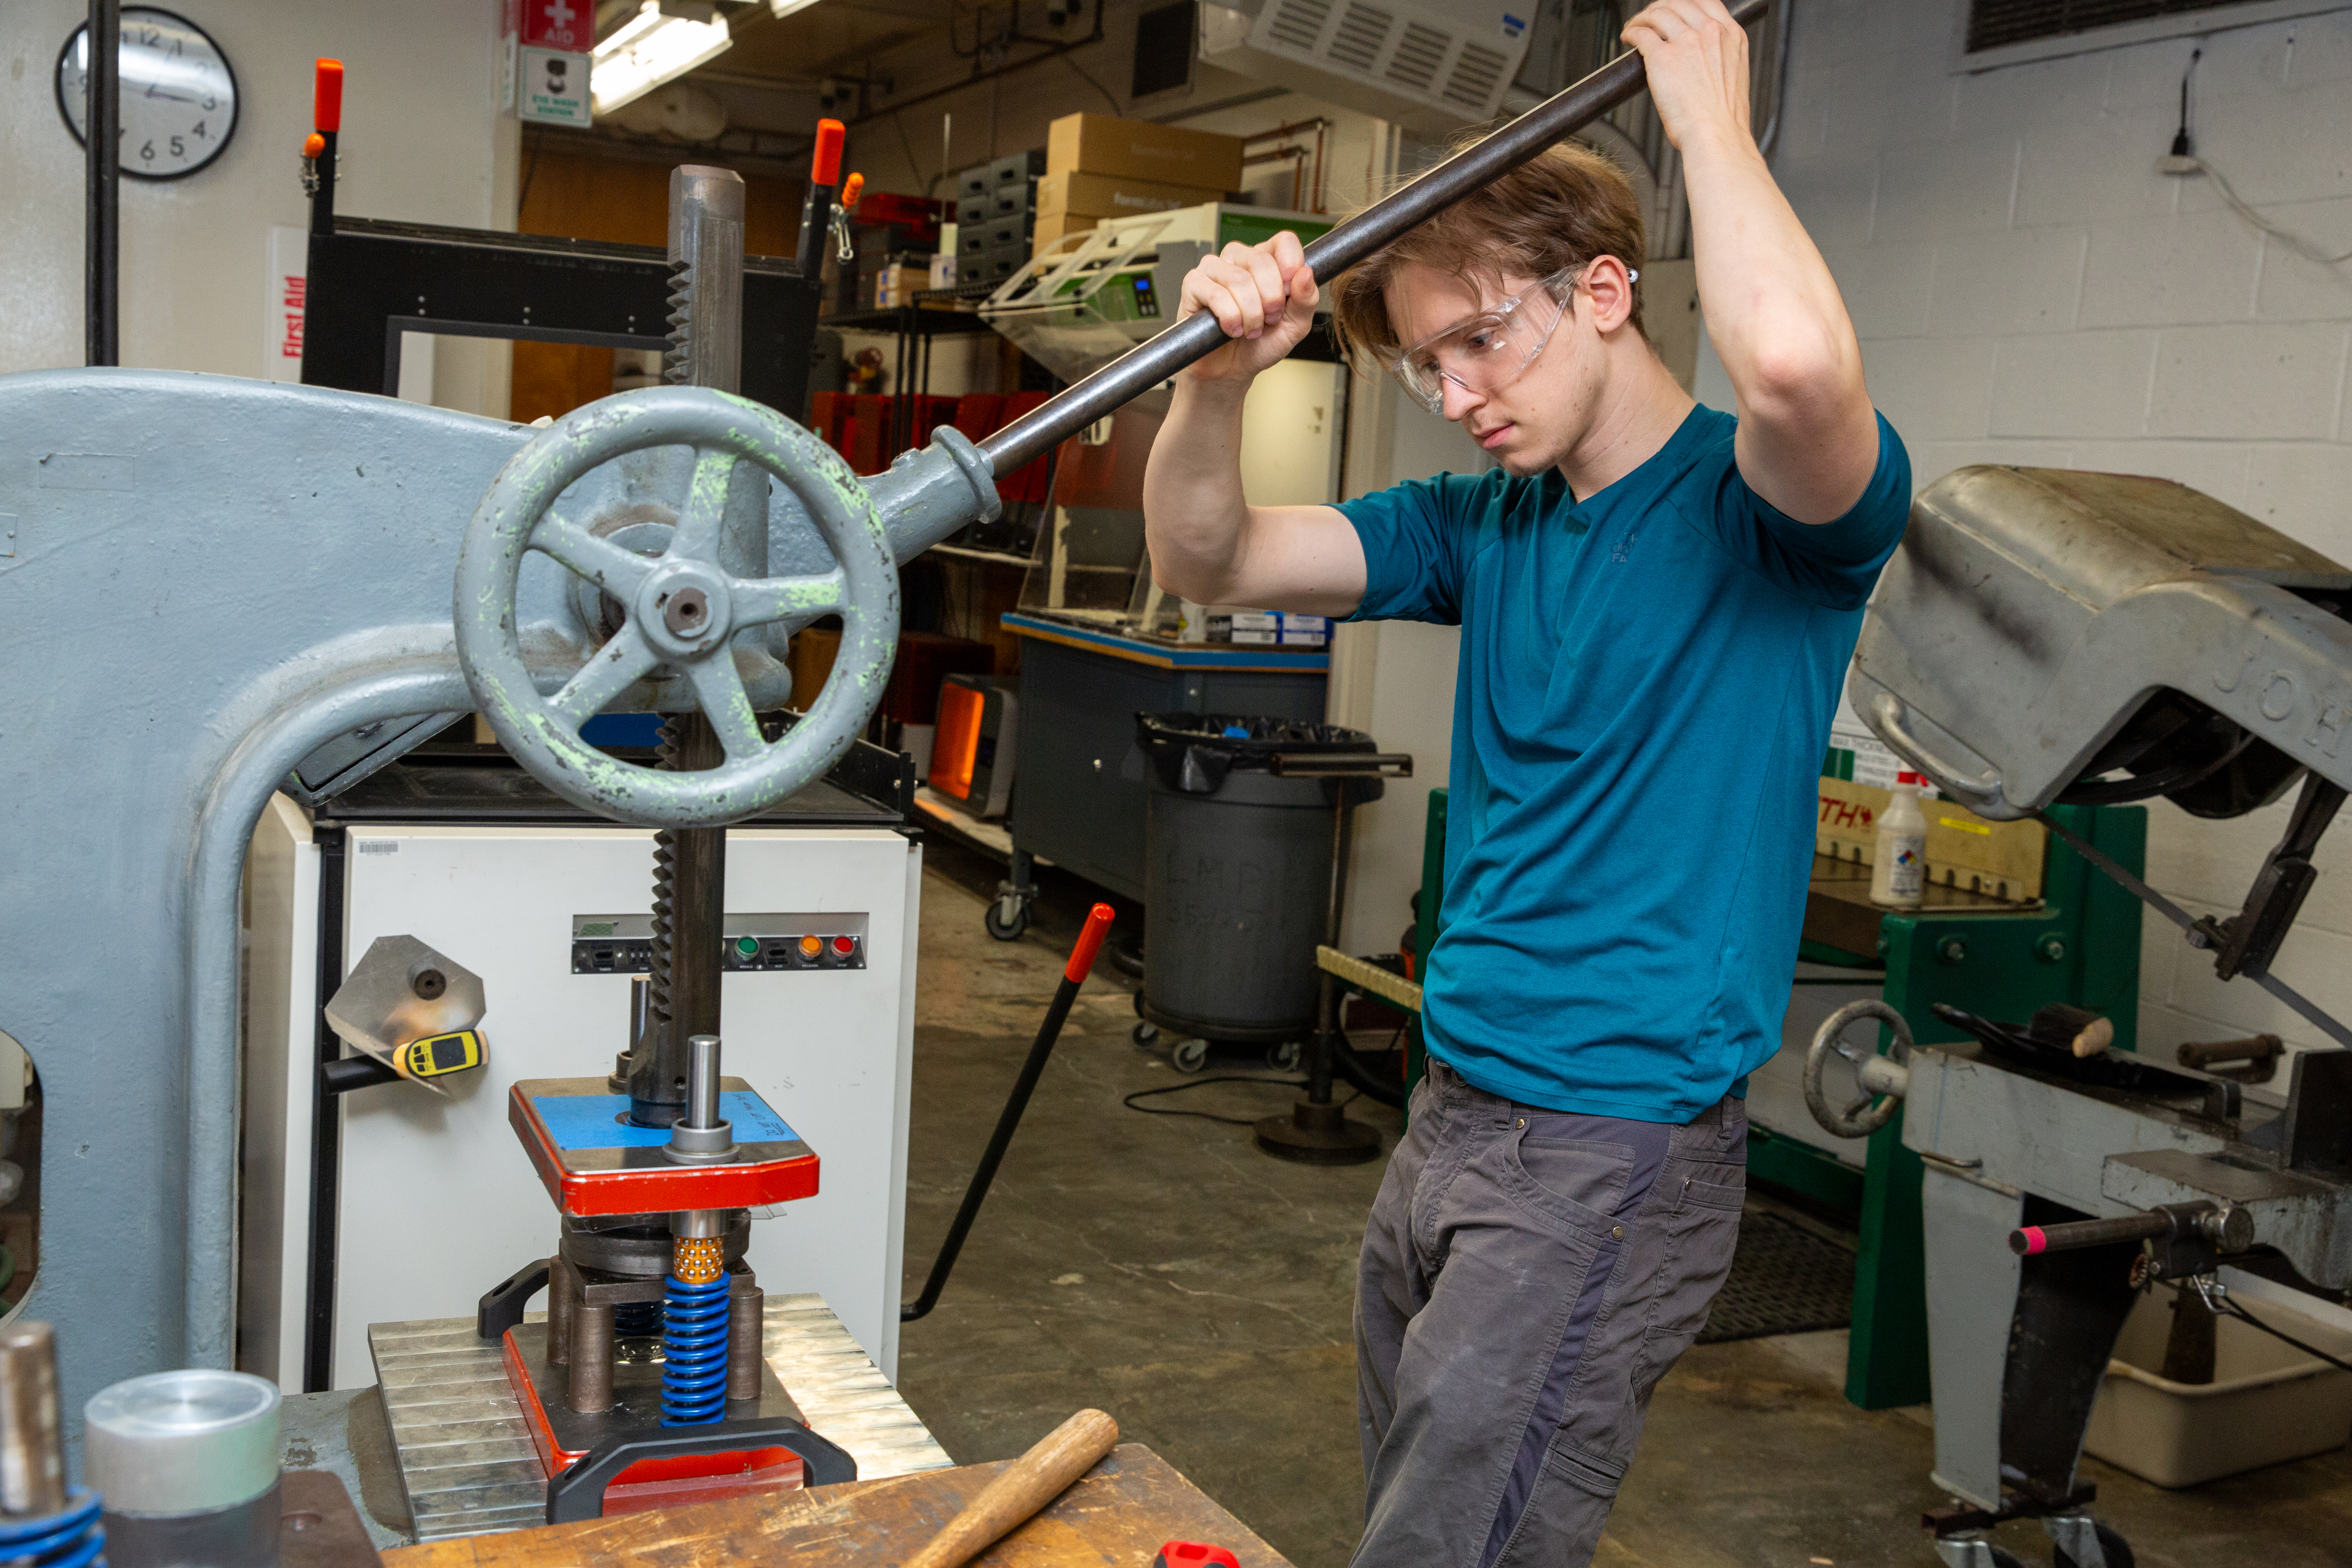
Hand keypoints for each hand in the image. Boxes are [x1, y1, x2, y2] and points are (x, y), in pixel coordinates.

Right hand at [1176, 231, 1318, 386]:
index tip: (1289, 292)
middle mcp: (1240, 258)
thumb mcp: (1294, 326)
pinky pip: (1216, 294)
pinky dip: (1229, 317)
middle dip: (1271, 299)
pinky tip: (1231, 329)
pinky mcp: (1193, 284)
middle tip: (1269, 319)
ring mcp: (1214, 268)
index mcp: (1267, 260)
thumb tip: (1306, 274)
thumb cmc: (1261, 344)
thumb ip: (1306, 300)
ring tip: (1249, 329)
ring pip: (1239, 280)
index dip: (1290, 265)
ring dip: (1250, 313)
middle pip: (1261, 261)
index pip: (1283, 242)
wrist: (1231, 370)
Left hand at [1622, 0, 1751, 154]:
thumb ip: (1718, 57)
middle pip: (1678, 3)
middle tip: (1649, 18)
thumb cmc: (1723, 118)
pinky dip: (1631, 31)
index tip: (1672, 9)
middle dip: (1659, 7)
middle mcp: (1710, 32)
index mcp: (1732, 35)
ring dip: (1642, 18)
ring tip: (1634, 27)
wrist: (1717, 135)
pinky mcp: (1662, 57)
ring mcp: (1687, 42)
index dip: (1683, 3)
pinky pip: (1641, 34)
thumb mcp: (1733, 75)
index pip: (1705, 1)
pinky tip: (1627, 38)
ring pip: (1658, 14)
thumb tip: (1701, 57)